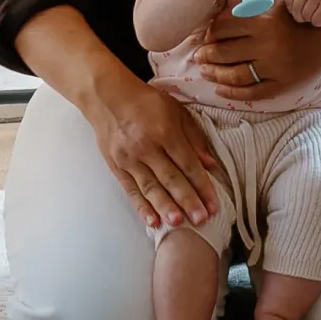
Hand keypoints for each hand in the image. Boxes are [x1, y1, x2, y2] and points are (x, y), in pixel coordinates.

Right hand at [86, 75, 219, 232]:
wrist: (106, 95)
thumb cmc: (145, 101)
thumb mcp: (175, 110)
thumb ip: (193, 137)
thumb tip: (210, 164)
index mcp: (165, 131)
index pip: (187, 164)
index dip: (202, 186)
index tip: (214, 205)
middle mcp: (146, 147)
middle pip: (171, 178)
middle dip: (187, 201)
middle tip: (201, 220)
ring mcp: (129, 158)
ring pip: (150, 187)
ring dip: (165, 207)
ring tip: (178, 224)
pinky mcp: (115, 165)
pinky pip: (130, 189)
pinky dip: (141, 206)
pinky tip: (152, 221)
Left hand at [188, 0, 320, 99]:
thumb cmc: (298, 17)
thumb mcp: (276, 1)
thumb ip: (251, 1)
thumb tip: (222, 0)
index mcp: (263, 22)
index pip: (225, 28)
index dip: (211, 33)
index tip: (205, 37)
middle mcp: (267, 45)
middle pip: (226, 53)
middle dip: (207, 55)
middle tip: (197, 57)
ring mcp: (274, 68)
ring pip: (236, 75)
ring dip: (215, 75)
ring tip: (204, 73)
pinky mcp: (281, 85)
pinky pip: (252, 93)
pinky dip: (233, 93)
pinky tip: (220, 90)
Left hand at [276, 0, 320, 26]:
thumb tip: (262, 8)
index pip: (288, 2)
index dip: (293, 9)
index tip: (301, 8)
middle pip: (296, 10)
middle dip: (301, 16)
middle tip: (309, 14)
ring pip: (306, 16)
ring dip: (310, 19)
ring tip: (316, 13)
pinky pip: (316, 20)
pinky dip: (318, 22)